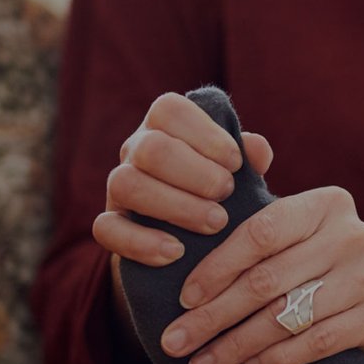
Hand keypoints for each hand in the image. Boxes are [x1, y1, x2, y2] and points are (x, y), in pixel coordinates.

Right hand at [93, 90, 274, 266]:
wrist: (191, 242)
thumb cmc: (217, 192)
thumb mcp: (235, 173)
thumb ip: (248, 157)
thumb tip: (256, 148)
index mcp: (164, 127)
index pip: (169, 110)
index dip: (205, 133)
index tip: (235, 163)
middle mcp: (135, 150)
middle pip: (150, 148)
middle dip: (195, 173)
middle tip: (227, 194)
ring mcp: (117, 187)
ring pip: (126, 184)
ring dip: (175, 206)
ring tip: (215, 224)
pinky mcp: (108, 225)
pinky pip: (106, 228)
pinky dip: (141, 242)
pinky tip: (176, 252)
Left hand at [156, 185, 363, 363]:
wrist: (362, 300)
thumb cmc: (305, 258)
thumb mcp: (285, 225)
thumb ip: (257, 191)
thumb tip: (249, 145)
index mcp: (327, 203)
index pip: (260, 233)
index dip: (217, 268)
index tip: (184, 301)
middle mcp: (355, 234)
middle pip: (268, 280)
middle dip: (215, 316)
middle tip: (176, 343)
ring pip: (287, 316)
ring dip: (237, 345)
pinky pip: (319, 342)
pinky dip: (278, 358)